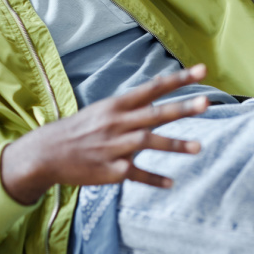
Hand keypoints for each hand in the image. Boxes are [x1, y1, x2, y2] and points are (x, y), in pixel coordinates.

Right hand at [0, 65, 209, 204]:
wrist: (46, 154)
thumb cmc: (80, 129)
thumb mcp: (104, 109)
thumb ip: (134, 102)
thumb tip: (161, 85)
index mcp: (116, 106)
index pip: (152, 88)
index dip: (178, 79)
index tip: (202, 71)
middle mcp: (117, 123)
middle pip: (154, 113)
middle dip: (181, 108)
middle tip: (207, 102)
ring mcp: (114, 147)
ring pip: (149, 143)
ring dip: (175, 145)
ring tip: (199, 147)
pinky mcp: (111, 171)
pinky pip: (136, 174)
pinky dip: (154, 179)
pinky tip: (171, 183)